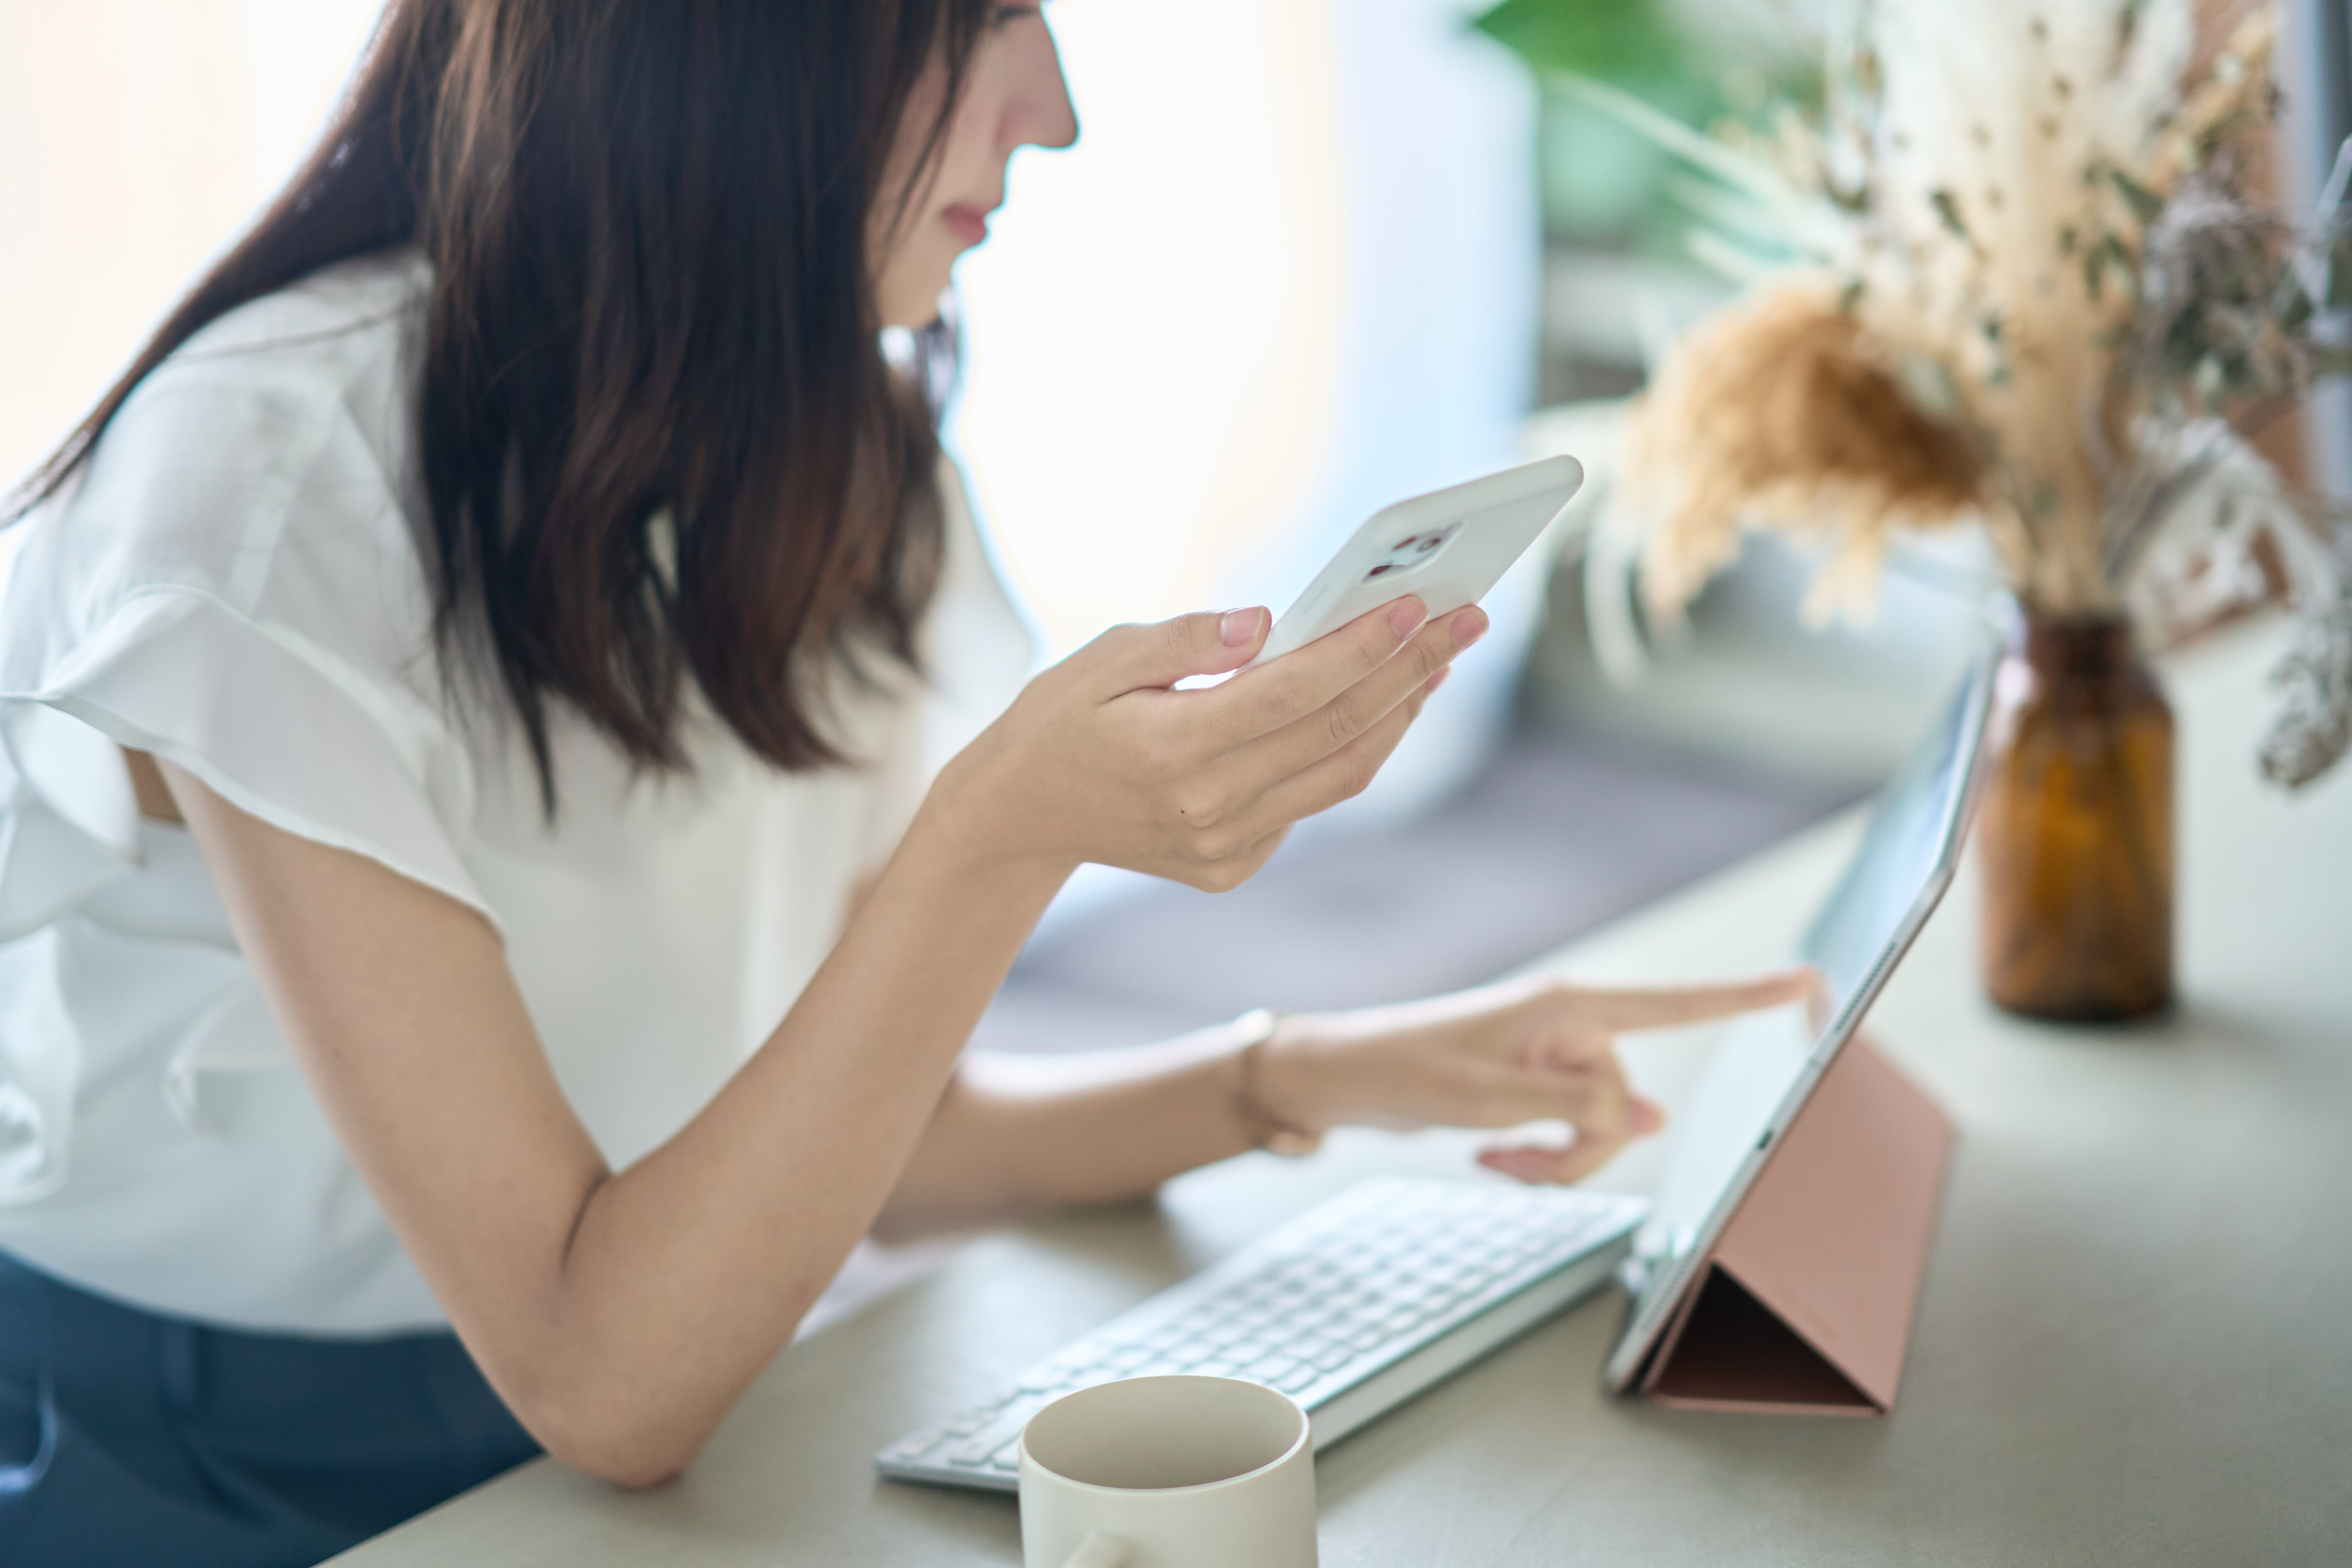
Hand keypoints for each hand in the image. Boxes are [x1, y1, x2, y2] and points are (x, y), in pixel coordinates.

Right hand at [928, 596, 1486, 890]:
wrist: (1020, 815)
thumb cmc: (1062, 715)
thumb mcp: (1104, 656)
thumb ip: (1187, 637)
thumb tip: (1267, 622)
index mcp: (1171, 748)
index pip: (1295, 691)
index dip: (1364, 648)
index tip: (1420, 605)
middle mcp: (1207, 807)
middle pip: (1337, 732)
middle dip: (1411, 671)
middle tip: (1467, 619)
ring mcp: (1224, 846)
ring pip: (1342, 776)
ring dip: (1398, 715)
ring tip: (1438, 661)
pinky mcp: (1234, 866)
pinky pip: (1310, 803)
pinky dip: (1351, 752)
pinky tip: (1378, 705)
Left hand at [1257, 970, 1814, 1183]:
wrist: (1344, 1079)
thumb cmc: (1404, 1071)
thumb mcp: (1489, 1097)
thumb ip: (1575, 1105)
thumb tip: (1650, 1115)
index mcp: (1568, 1008)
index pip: (1676, 1003)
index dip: (1744, 995)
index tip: (1805, 980)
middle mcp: (1569, 1026)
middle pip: (1627, 1104)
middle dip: (1581, 1149)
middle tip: (1510, 1161)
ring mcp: (1553, 1057)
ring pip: (1602, 1129)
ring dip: (1556, 1160)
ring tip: (1495, 1159)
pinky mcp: (1535, 1085)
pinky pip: (1570, 1135)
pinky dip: (1539, 1158)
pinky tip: (1494, 1156)